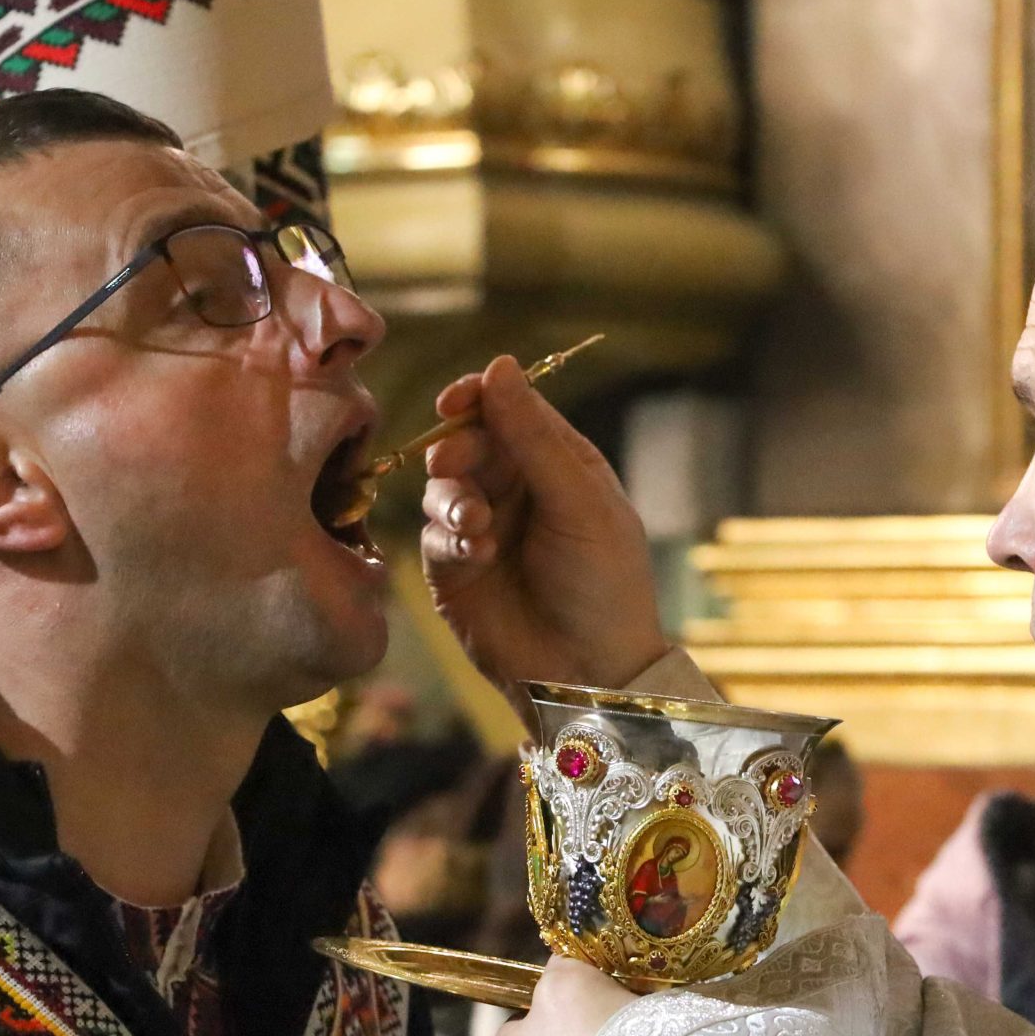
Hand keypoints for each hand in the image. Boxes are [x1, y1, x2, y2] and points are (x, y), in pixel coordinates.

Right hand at [419, 356, 671, 705]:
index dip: (478, 397)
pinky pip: (431, 533)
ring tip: (478, 529)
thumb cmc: (603, 584)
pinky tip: (475, 555)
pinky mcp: (453, 568)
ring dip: (452, 499)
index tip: (455, 401)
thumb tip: (498, 364)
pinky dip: (448, 537)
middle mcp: (518, 489)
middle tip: (455, 467)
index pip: (509, 409)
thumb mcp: (578, 502)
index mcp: (559, 463)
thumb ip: (533, 436)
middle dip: (457, 450)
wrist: (588, 671)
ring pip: (441, 486)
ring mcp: (482, 527)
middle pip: (467, 442)